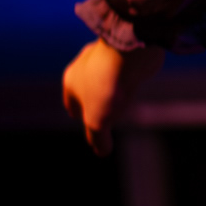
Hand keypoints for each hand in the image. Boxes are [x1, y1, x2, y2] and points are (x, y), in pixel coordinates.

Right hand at [61, 37, 164, 154]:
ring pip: (105, 77)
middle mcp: (85, 65)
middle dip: (95, 102)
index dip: (81, 117)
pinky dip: (127, 79)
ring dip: (112, 89)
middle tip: (105, 115)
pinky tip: (134, 85)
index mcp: (71, 81)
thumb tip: (102, 152)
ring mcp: (105, 57)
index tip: (91, 126)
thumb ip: (98, 138)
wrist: (130, 53)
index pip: (73, 105)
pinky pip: (124, 69)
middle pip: (87, 89)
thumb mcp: (98, 121)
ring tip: (122, 101)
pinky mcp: (126, 52)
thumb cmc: (107, 87)